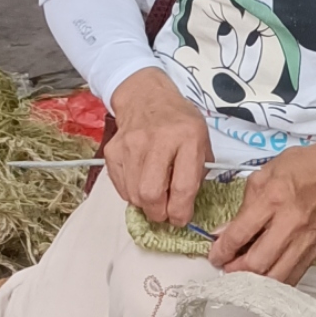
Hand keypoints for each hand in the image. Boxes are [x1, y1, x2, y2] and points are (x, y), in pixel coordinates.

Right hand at [105, 69, 208, 225]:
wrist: (146, 97)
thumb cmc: (178, 122)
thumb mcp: (202, 140)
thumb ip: (198, 172)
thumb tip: (187, 207)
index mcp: (187, 137)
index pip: (182, 186)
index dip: (181, 211)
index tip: (181, 219)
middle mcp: (157, 140)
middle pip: (151, 193)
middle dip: (159, 213)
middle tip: (165, 214)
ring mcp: (131, 144)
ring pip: (134, 194)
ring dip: (145, 205)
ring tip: (154, 198)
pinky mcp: (113, 150)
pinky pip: (121, 186)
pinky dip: (132, 193)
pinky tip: (141, 183)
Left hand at [209, 139, 315, 283]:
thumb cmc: (301, 168)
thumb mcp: (262, 176)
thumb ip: (242, 206)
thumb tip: (224, 233)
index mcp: (273, 199)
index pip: (240, 233)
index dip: (222, 249)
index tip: (215, 255)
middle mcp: (290, 223)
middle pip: (258, 262)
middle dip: (235, 270)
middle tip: (226, 267)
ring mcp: (304, 240)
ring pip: (276, 276)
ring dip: (255, 281)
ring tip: (243, 275)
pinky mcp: (314, 250)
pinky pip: (293, 276)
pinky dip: (275, 281)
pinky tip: (264, 276)